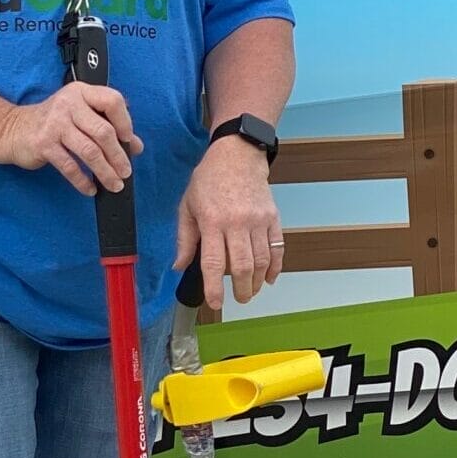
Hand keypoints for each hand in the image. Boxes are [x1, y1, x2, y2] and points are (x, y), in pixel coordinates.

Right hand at [0, 82, 143, 194]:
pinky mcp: (44, 144)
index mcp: (81, 92)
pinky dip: (83, 181)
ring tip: (114, 183)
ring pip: (89, 151)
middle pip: (103, 131)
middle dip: (118, 156)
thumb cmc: (53, 122)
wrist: (13, 129)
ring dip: (105, 171)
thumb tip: (136, 146)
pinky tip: (91, 188)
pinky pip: (70, 166)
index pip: (112, 101)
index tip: (130, 141)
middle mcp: (68, 105)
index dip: (125, 122)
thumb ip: (108, 126)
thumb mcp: (81, 115)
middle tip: (125, 172)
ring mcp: (55, 124)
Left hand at [174, 137, 281, 308]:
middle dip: (241, 290)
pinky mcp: (272, 217)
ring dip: (257, 282)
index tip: (215, 303)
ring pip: (261, 260)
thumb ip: (184, 238)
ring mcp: (257, 220)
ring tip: (251, 291)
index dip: (214, 288)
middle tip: (238, 299)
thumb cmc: (208, 179)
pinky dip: (275, 267)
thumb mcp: (187, 205)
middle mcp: (236, 222)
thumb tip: (178, 266)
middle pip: (241, 266)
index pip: (212, 262)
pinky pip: (277, 247)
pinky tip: (269, 278)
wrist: (237, 154)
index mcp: (212, 221)